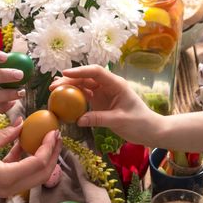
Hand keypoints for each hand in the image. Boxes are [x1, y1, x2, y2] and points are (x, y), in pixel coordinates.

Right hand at [0, 119, 61, 198]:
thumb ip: (6, 134)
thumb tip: (23, 122)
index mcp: (8, 177)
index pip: (38, 162)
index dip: (49, 146)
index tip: (53, 130)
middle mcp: (12, 188)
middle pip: (43, 173)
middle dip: (53, 154)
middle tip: (56, 135)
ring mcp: (9, 190)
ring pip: (36, 176)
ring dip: (44, 158)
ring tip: (47, 138)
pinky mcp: (4, 187)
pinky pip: (23, 174)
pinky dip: (29, 160)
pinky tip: (26, 143)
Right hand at [51, 65, 165, 144]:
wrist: (149, 130)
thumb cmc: (139, 122)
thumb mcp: (120, 121)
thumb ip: (99, 119)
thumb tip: (79, 120)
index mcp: (116, 84)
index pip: (96, 72)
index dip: (80, 71)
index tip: (64, 74)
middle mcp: (108, 86)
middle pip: (86, 78)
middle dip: (69, 81)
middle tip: (53, 87)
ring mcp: (104, 94)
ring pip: (84, 87)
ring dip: (69, 89)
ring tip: (54, 92)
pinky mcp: (100, 103)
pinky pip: (85, 98)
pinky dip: (74, 99)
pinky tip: (63, 102)